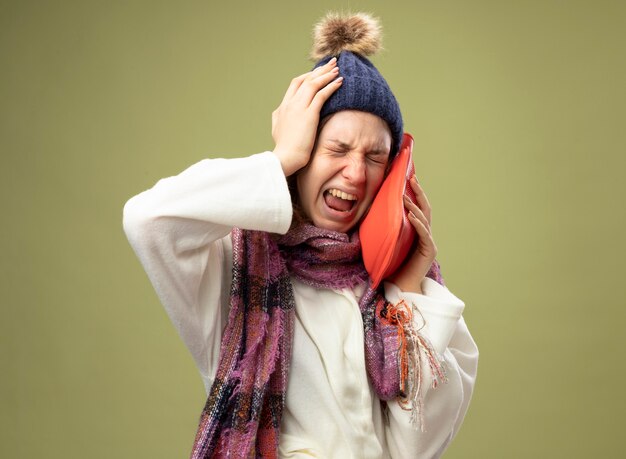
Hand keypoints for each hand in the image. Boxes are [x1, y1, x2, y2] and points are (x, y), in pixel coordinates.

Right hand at [272, 58, 342, 175]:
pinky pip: (322, 94)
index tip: (319, 73)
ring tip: (337, 68)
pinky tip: (340, 81)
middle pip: (306, 79)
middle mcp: (290, 103)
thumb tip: (279, 113)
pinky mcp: (309, 114)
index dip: (308, 76)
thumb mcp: (277, 130)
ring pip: (314, 83)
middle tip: (331, 63)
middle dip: (319, 70)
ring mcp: (299, 107)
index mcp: (283, 107)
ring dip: (326, 74)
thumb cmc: (284, 149)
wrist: (285, 158)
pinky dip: (331, 85)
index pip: (296, 84)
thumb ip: (279, 119)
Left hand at [390, 176, 437, 293]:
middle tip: (412, 177)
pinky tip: (411, 215)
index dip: (415, 192)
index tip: (409, 177)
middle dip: (419, 192)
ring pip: (425, 218)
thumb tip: (371, 210)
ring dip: (415, 205)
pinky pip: (424, 234)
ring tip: (406, 195)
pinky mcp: (429, 251)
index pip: (417, 207)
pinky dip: (418, 223)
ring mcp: (429, 242)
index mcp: (416, 231)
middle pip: (425, 208)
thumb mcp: (387, 241)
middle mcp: (425, 234)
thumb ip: (386, 228)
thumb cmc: (391, 266)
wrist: (399, 287)